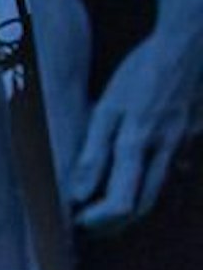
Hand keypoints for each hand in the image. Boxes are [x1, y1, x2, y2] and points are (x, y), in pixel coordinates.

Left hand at [70, 34, 201, 233]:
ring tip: (103, 211)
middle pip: (141, 207)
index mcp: (139, 146)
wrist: (190, 45)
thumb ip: (93, 154)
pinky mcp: (192, 138)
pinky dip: (151, 188)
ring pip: (158, 194)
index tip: (77, 220)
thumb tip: (78, 195)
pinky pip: (172, 174)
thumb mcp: (108, 109)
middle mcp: (165, 153)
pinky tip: (136, 183)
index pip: (121, 205)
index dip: (98, 221)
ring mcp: (183, 147)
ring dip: (131, 210)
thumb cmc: (143, 72)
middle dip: (113, 224)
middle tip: (86, 224)